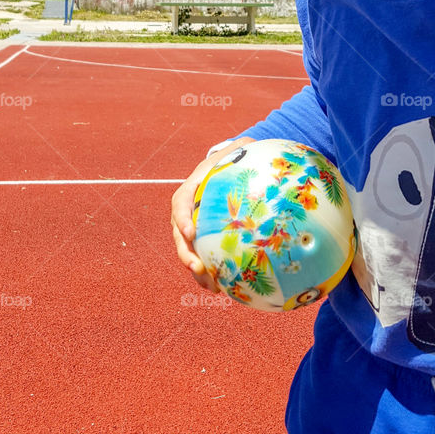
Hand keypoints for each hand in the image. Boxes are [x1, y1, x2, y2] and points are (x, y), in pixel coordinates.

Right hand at [170, 137, 255, 294]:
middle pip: (179, 235)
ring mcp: (194, 227)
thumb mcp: (239, 148)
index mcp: (192, 188)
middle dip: (185, 253)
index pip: (181, 203)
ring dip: (196, 270)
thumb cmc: (236, 158)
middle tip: (197, 267)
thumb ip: (244, 147)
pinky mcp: (205, 239)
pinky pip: (203, 257)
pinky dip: (210, 273)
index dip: (181, 218)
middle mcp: (188, 211)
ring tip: (211, 287)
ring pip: (188, 251)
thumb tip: (255, 144)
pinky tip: (224, 290)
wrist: (231, 169)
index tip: (190, 231)